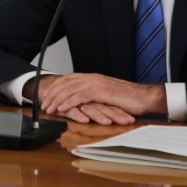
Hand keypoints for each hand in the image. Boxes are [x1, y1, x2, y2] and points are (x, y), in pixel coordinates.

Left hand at [37, 73, 167, 124]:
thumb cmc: (128, 99)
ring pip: (70, 90)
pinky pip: (80, 96)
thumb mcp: (106, 95)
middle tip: (43, 104)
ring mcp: (96, 84)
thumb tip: (83, 101)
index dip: (56, 87)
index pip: (69, 79)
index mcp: (93, 77)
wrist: (144, 97)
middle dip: (52, 94)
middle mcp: (92, 78)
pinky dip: (68, 102)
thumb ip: (94, 95)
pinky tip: (61, 108)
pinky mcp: (101, 92)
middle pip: (66, 83)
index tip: (46, 95)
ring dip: (57, 99)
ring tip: (48, 108)